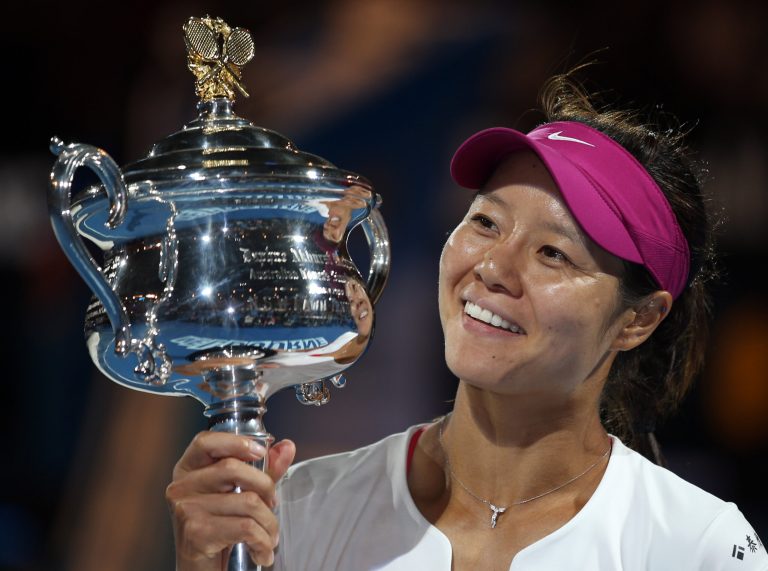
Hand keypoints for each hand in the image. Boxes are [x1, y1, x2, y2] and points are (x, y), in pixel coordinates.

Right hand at [166, 432, 295, 569]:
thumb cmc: (219, 527)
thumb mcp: (240, 492)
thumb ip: (263, 469)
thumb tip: (287, 446)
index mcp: (188, 470)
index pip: (205, 441)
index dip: (235, 441)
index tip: (260, 451)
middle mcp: (182, 487)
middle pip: (233, 468)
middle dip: (265, 486)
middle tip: (272, 504)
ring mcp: (187, 510)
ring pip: (247, 501)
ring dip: (269, 523)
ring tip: (270, 535)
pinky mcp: (196, 534)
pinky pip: (246, 528)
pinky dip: (263, 542)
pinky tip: (262, 551)